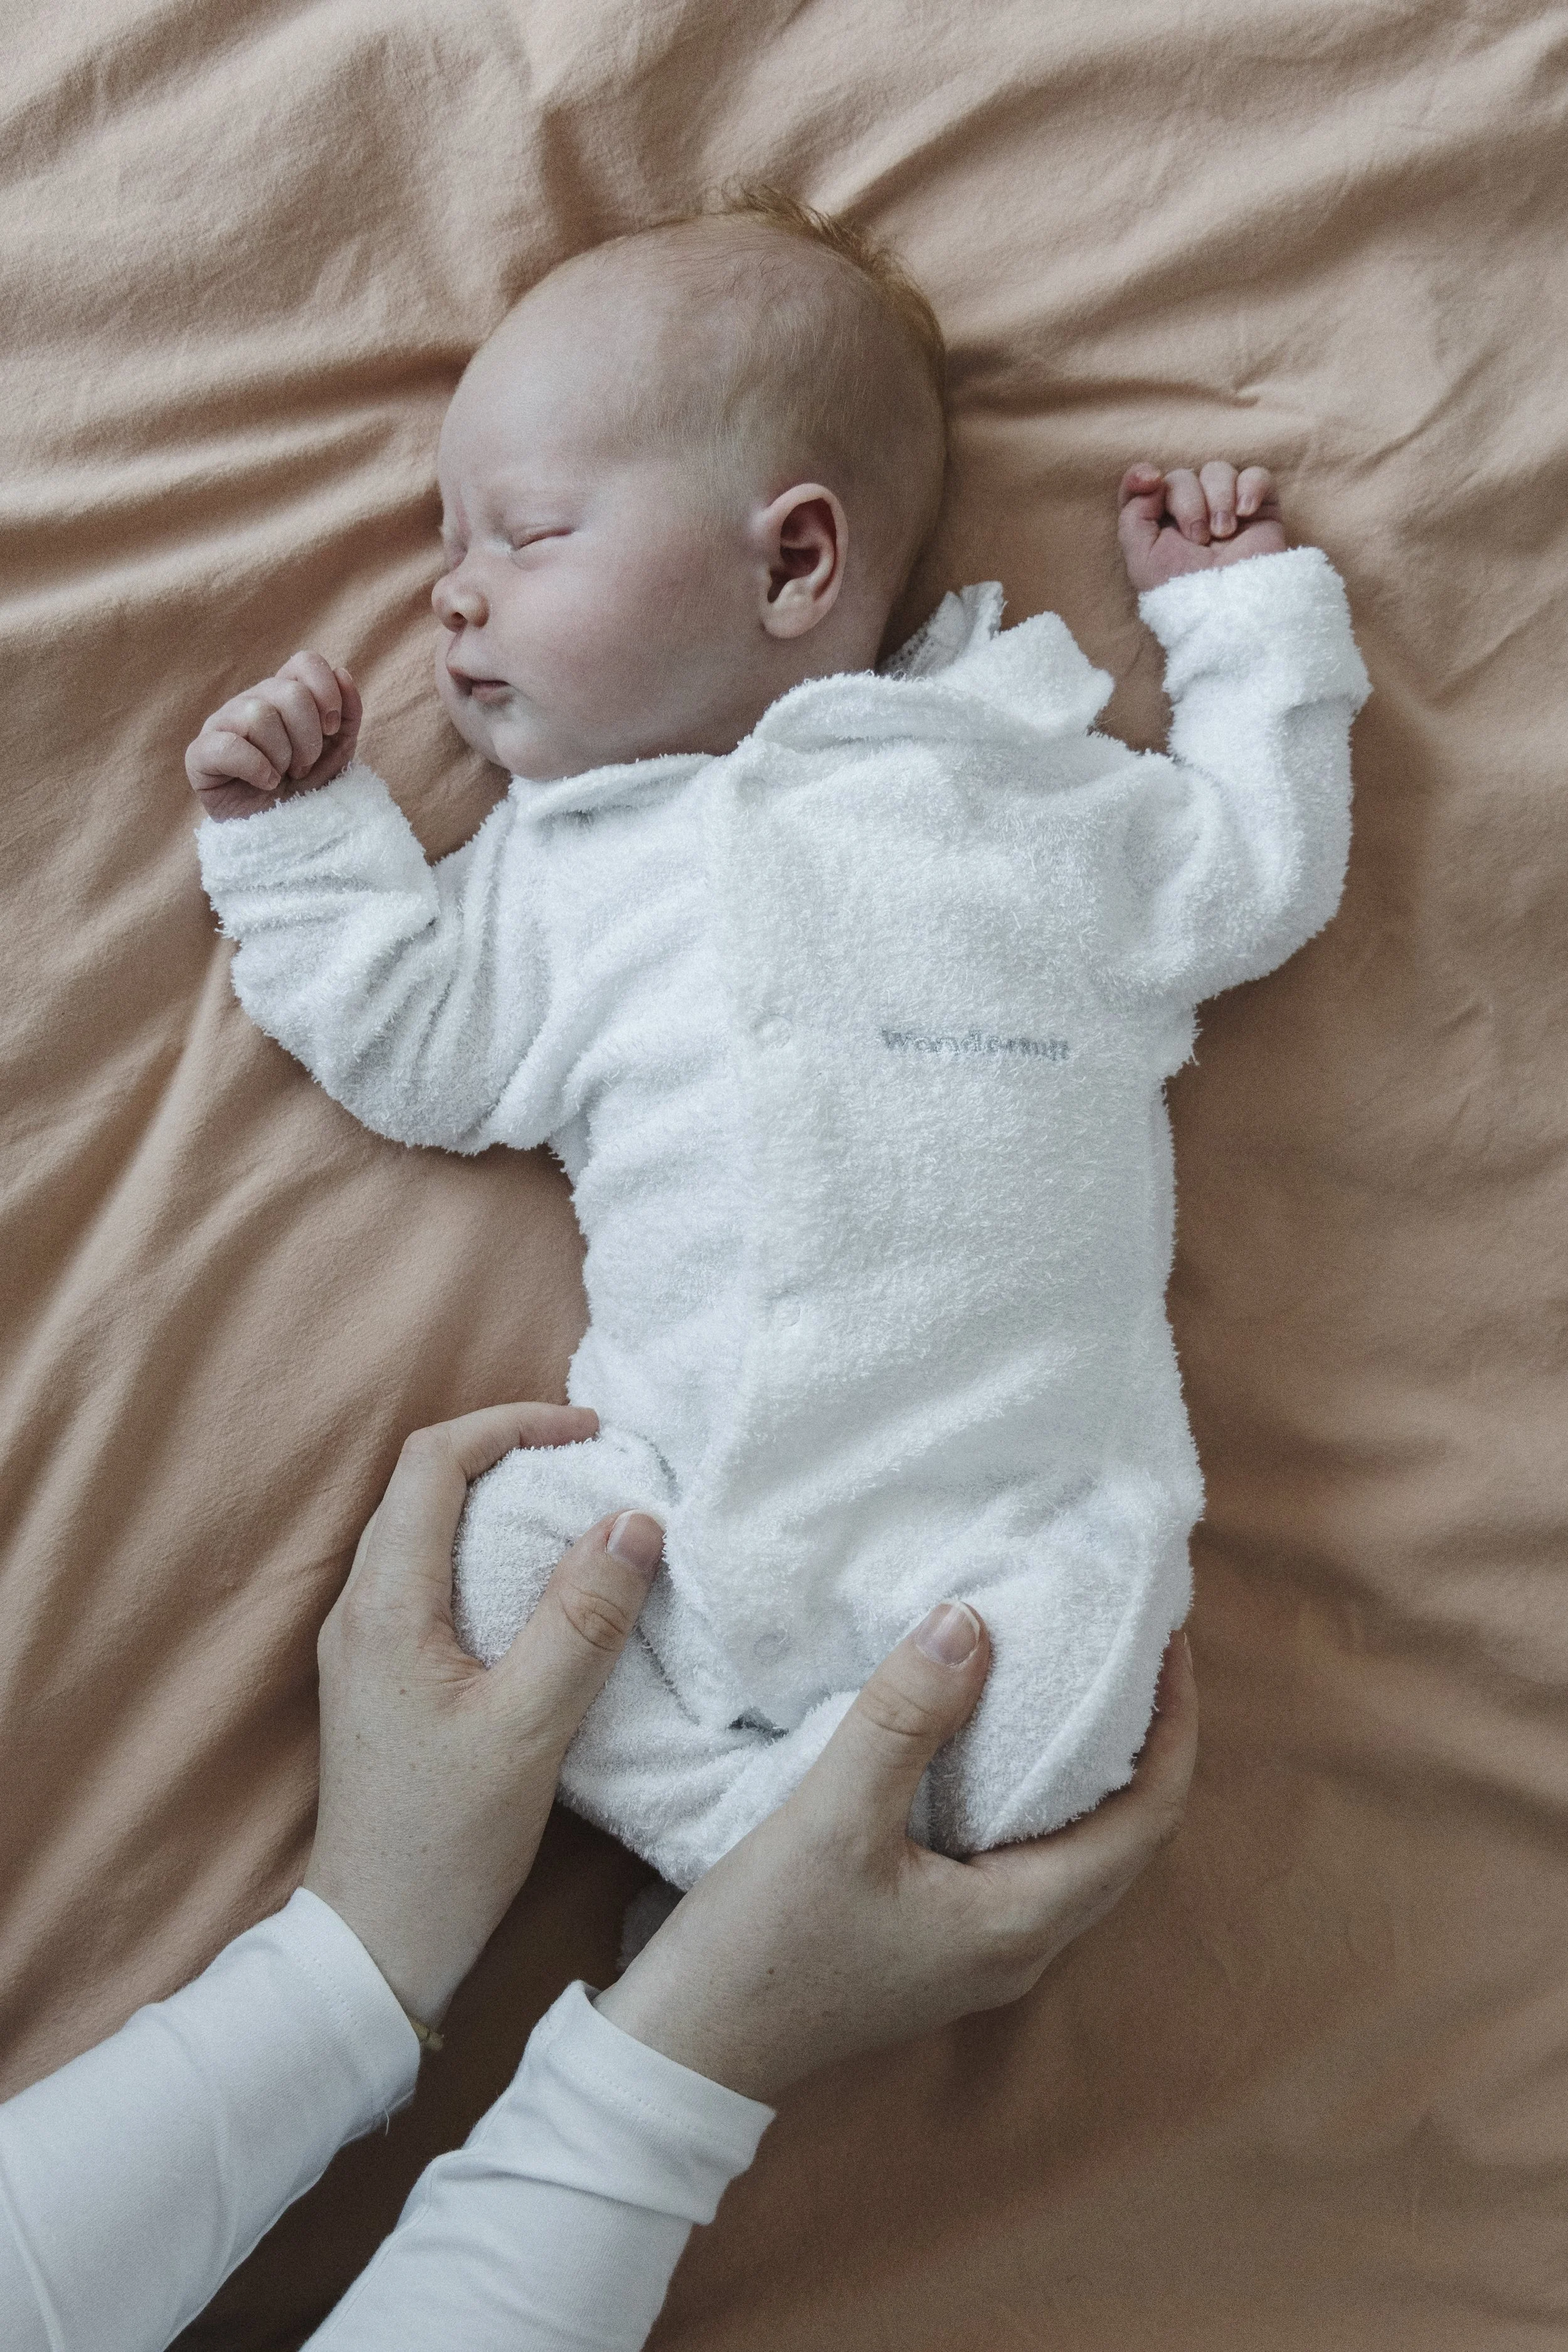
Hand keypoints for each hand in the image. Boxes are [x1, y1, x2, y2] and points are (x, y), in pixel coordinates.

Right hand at [185, 651, 363, 820]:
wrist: (285, 836)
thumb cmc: (309, 790)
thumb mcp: (340, 752)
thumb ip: (347, 713)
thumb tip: (342, 673)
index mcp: (284, 695)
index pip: (305, 662)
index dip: (326, 693)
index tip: (332, 729)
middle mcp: (252, 701)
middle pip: (289, 693)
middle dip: (308, 739)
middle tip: (303, 766)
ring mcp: (222, 724)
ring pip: (259, 715)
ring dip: (283, 756)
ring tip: (282, 776)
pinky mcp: (200, 754)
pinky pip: (228, 745)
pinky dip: (256, 768)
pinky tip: (265, 783)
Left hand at [302, 1402, 665, 2028]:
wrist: (378, 1944)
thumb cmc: (448, 1843)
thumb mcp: (530, 1729)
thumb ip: (582, 1621)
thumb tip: (635, 1520)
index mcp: (385, 1607)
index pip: (433, 1462)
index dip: (511, 1426)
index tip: (589, 1435)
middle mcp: (360, 1611)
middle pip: (423, 1485)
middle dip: (508, 1453)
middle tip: (591, 1465)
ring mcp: (364, 1646)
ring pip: (423, 1529)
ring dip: (497, 1502)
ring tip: (576, 1514)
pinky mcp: (382, 1678)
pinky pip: (429, 1577)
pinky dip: (486, 1553)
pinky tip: (541, 1588)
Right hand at [598, 1610, 1196, 2101]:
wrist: (689, 2048)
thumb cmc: (763, 1948)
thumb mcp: (830, 1817)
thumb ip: (903, 1718)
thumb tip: (970, 1622)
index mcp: (1021, 1922)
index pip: (1147, 1817)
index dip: (1173, 1724)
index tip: (1168, 1639)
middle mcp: (1020, 1943)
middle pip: (1126, 1830)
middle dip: (1141, 1735)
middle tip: (1131, 1641)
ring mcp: (980, 1946)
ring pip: (1073, 1841)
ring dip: (1088, 1761)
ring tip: (1072, 1671)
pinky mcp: (940, 1936)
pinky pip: (1022, 1850)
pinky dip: (1030, 1784)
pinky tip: (992, 1733)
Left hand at [1118, 461, 1285, 592]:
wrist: (1227, 607)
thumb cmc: (1182, 591)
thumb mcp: (1141, 559)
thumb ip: (1133, 516)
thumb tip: (1155, 482)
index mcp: (1160, 525)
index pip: (1145, 485)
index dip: (1142, 475)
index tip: (1151, 482)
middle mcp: (1192, 514)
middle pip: (1182, 477)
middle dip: (1188, 503)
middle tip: (1199, 539)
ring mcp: (1226, 509)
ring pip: (1218, 471)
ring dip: (1218, 498)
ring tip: (1224, 534)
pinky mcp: (1260, 509)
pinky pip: (1256, 475)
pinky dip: (1250, 487)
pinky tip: (1246, 513)